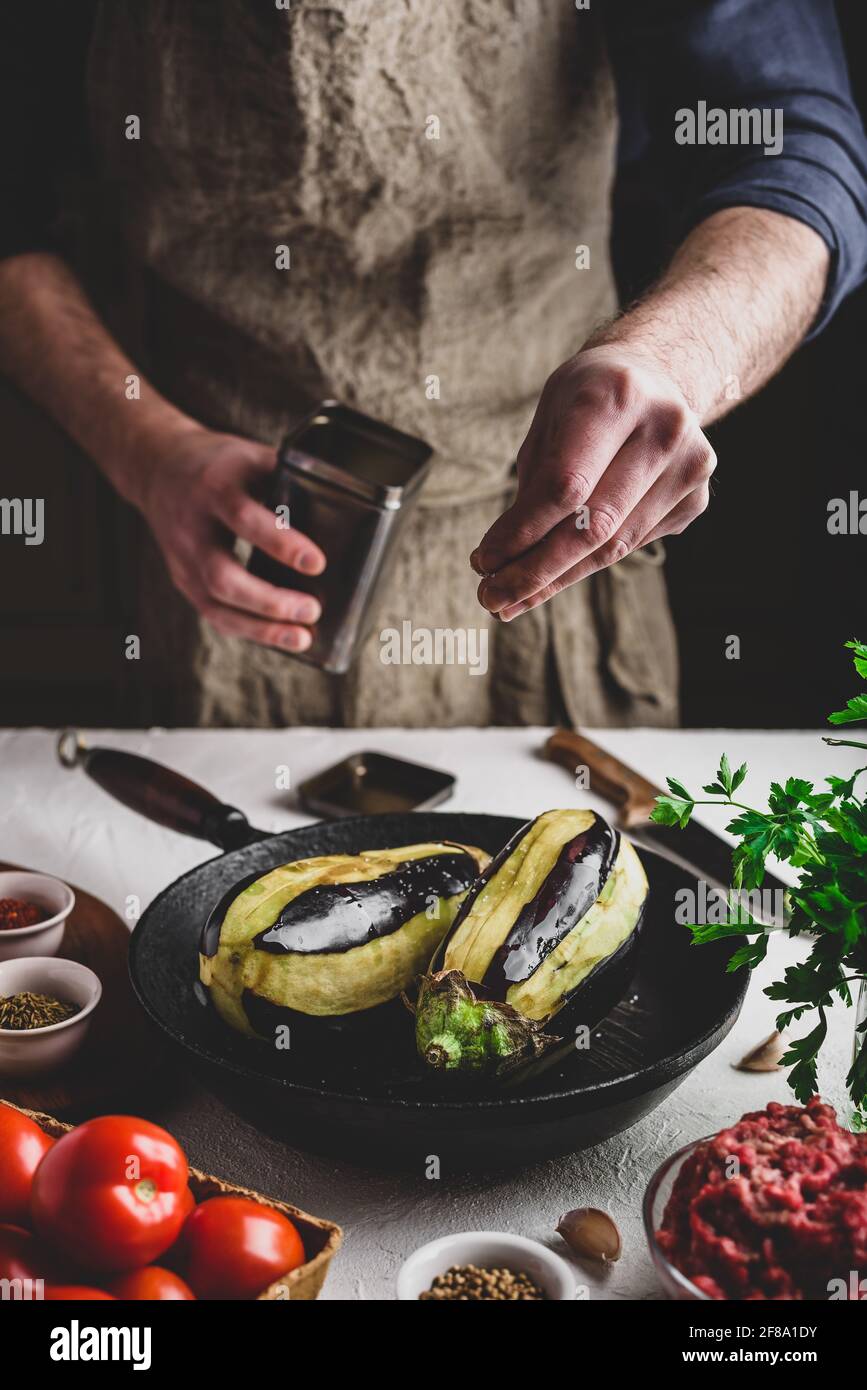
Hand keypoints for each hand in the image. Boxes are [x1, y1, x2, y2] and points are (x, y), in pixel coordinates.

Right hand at [135, 425, 325, 651]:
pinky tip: (278, 636)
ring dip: (260, 628)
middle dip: (269, 601)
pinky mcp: (183, 580)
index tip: (316, 563)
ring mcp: (183, 559)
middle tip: (312, 610)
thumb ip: (289, 477)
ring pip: (215, 605)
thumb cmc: (219, 464)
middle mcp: (192, 528)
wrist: (158, 468)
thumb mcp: (250, 456)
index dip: (280, 543)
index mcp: (214, 488)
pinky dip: (248, 629)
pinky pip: (214, 613)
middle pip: (222, 576)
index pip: (243, 518)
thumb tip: (343, 501)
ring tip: (301, 637)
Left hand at [471, 346, 715, 619]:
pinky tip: (556, 573)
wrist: (657, 376)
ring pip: (614, 547)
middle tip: (492, 598)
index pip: (565, 486)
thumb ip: (532, 485)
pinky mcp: (695, 499)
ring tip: (512, 597)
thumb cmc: (588, 399)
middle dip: (536, 571)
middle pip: (593, 526)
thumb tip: (502, 562)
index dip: (522, 532)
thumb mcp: (549, 418)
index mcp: (617, 395)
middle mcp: (664, 428)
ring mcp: (689, 466)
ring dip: (557, 579)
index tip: (483, 562)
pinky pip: (631, 545)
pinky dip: (587, 564)